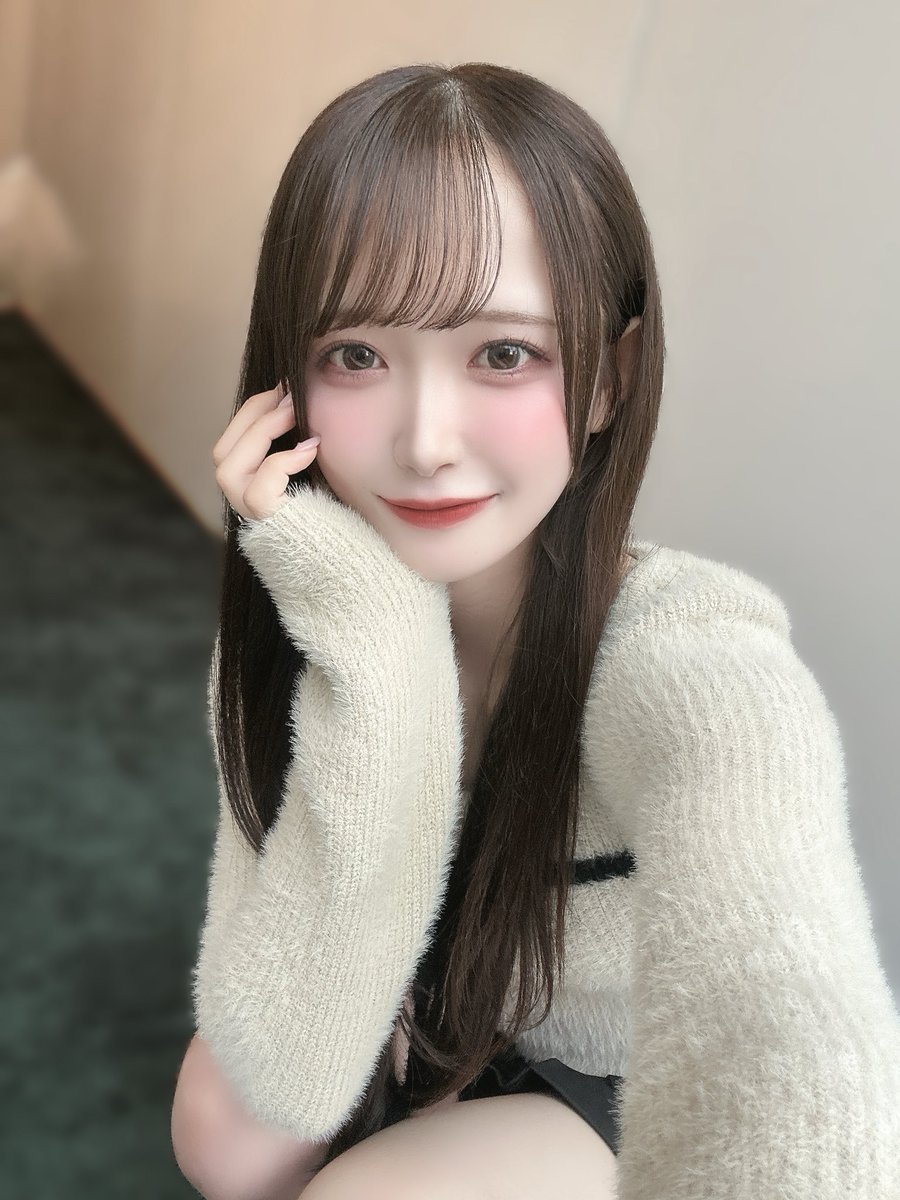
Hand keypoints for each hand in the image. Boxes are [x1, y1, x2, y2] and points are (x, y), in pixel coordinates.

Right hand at [212, 382, 320, 521]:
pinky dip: (283, 462)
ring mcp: (249, 512)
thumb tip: (295, 397)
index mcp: (248, 483)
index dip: (255, 407)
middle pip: (222, 450)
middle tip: (289, 396)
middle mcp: (241, 499)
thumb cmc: (332, 505)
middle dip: (254, 414)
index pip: (233, 439)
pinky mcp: (266, 519)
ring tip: (294, 415)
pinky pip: (260, 487)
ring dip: (261, 432)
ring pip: (229, 467)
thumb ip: (297, 441)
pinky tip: (310, 450)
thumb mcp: (312, 465)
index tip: (283, 387)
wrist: (345, 544)